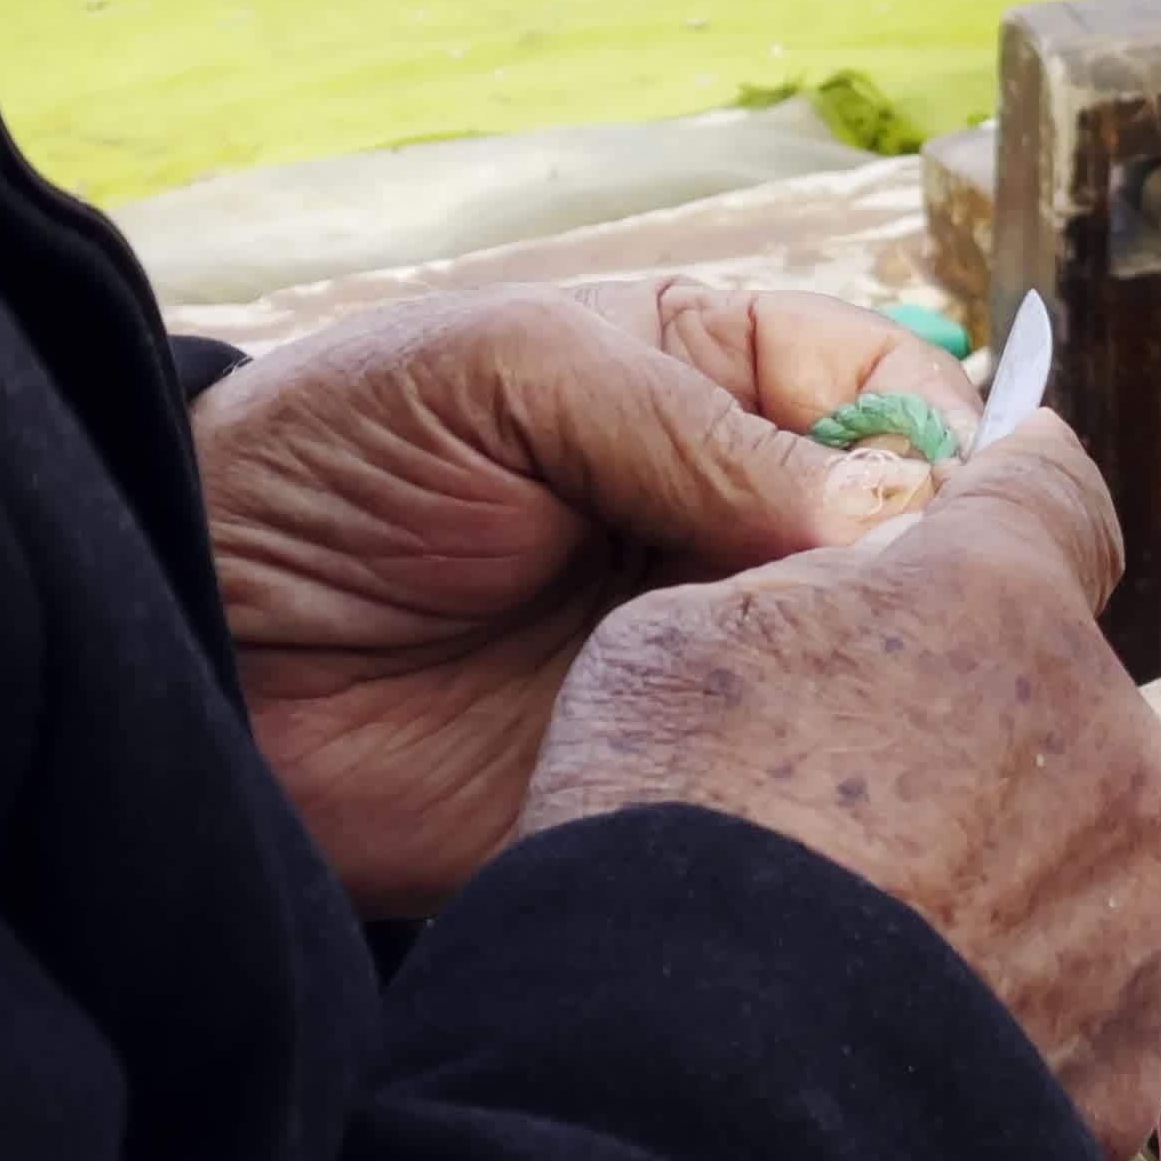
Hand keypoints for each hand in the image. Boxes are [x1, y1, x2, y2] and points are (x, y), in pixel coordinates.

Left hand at [196, 282, 975, 915]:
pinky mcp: (688, 772)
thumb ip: (701, 426)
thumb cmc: (333, 461)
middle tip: (918, 616)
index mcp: (723, 389)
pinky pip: (799, 785)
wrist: (197, 641)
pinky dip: (834, 788)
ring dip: (904, 682)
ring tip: (871, 699)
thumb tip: (898, 509)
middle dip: (951, 570)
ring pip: (886, 666)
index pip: (903, 390)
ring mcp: (725, 651)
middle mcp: (748, 520)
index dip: (952, 439)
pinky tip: (822, 781)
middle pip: (924, 538)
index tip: (963, 506)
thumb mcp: (514, 372)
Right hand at [517, 418, 1160, 1160]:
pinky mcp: (1129, 1050)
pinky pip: (1080, 1003)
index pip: (1050, 490)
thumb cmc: (664, 839)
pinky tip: (895, 1045)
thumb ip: (808, 590)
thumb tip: (867, 588)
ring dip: (1000, 877)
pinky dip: (1006, 1010)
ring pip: (1081, 852)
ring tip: (859, 947)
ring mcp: (1141, 902)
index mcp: (1002, 605)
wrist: (696, 1097)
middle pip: (1055, 699)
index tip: (995, 496)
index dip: (1009, 492)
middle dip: (973, 729)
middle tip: (842, 807)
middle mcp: (1113, 739)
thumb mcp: (675, 638)